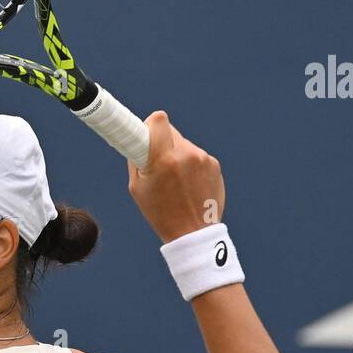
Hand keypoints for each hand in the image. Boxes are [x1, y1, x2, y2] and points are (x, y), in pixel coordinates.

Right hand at [127, 110, 225, 242]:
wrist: (193, 233)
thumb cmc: (160, 213)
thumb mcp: (137, 187)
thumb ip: (137, 159)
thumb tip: (138, 140)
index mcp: (163, 159)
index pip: (158, 119)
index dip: (150, 124)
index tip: (146, 132)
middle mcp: (186, 154)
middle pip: (171, 131)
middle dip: (162, 142)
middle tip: (157, 163)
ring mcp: (203, 159)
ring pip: (184, 145)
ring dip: (177, 156)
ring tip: (175, 182)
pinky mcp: (215, 165)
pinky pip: (197, 156)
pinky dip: (191, 166)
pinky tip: (189, 185)